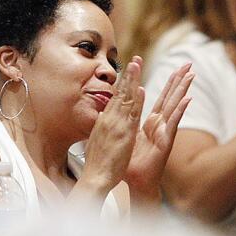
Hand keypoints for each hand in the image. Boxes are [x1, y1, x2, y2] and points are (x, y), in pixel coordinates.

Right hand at [80, 57, 143, 193]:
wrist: (95, 177)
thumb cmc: (96, 163)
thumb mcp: (96, 140)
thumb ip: (101, 128)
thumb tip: (101, 118)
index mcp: (104, 121)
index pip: (114, 97)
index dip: (122, 83)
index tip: (128, 70)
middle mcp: (109, 119)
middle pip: (119, 92)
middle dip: (128, 75)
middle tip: (135, 59)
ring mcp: (116, 125)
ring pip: (125, 98)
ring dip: (132, 80)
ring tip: (138, 64)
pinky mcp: (123, 134)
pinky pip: (131, 114)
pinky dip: (136, 101)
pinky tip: (140, 89)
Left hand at [125, 62, 193, 199]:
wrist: (135, 182)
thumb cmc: (131, 162)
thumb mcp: (127, 136)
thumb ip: (128, 121)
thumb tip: (122, 107)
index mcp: (151, 122)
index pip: (160, 97)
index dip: (167, 82)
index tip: (175, 67)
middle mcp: (160, 125)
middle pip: (171, 98)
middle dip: (179, 80)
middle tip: (189, 63)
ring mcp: (165, 132)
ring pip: (175, 107)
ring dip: (183, 90)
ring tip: (192, 75)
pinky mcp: (166, 142)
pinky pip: (173, 124)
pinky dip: (181, 111)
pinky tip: (188, 99)